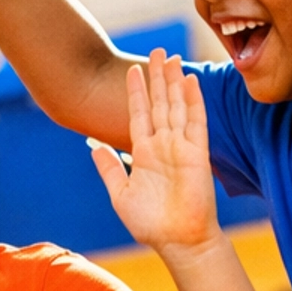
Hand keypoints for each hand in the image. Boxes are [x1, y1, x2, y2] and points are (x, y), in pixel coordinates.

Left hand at [89, 51, 218, 252]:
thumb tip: (93, 146)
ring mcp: (182, 147)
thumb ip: (109, 168)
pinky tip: (189, 81)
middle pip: (159, 103)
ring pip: (176, 106)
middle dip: (157, 77)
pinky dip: (193, 101)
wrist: (178, 241)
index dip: (136, 92)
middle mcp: (164, 146)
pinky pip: (196, 121)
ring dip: (173, 81)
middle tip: (157, 49)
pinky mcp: (198, 153)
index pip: (139, 115)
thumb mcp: (120, 194)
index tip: (133, 70)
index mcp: (144, 153)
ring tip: (171, 56)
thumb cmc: (151, 223)